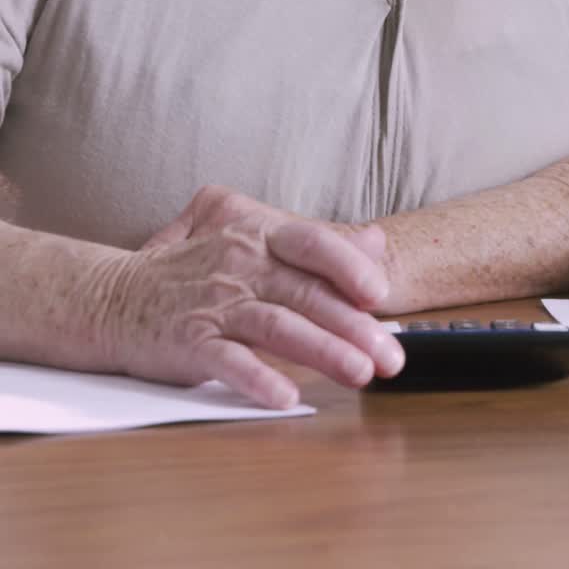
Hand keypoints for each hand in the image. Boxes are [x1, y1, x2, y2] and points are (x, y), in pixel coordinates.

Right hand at [104, 187, 403, 407]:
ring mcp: (214, 304)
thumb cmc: (199, 271)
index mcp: (260, 235)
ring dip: (323, 352)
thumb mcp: (256, 243)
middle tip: (393, 357)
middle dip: (355, 327)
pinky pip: (227, 361)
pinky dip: (257, 378)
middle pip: (306, 294)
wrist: (111, 298)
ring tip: (361, 375)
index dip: (350, 266)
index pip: (313, 243)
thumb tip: (376, 241)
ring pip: (277, 326)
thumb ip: (317, 246)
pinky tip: (286, 398)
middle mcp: (240, 265)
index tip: (382, 294)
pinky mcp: (188, 342)